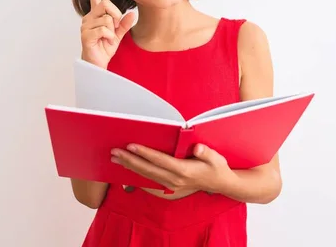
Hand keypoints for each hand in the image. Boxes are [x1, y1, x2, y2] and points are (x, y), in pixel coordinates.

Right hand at [80, 0, 135, 68]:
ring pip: (107, 19)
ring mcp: (86, 25)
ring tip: (106, 38)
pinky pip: (104, 30)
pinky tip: (104, 42)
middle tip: (113, 28)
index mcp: (96, 14)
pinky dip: (108, 37)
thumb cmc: (105, 47)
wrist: (98, 63)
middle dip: (115, 15)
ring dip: (112, 30)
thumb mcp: (118, 34)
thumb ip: (124, 24)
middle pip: (106, 4)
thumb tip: (132, 14)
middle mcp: (89, 17)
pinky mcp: (86, 35)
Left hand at [111, 143, 234, 193]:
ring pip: (146, 176)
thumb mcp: (216, 158)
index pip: (160, 160)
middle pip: (148, 169)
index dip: (144, 153)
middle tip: (114, 152)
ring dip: (130, 167)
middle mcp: (175, 180)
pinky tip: (127, 170)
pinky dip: (137, 176)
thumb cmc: (217, 167)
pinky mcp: (169, 189)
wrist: (220, 184)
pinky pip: (150, 183)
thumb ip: (206, 152)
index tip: (131, 145)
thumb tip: (197, 148)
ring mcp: (171, 186)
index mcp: (184, 170)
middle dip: (130, 160)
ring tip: (116, 159)